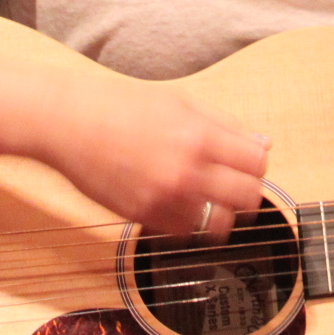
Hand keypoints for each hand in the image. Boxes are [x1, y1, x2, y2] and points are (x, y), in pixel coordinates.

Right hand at [39, 73, 269, 242]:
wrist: (70, 122)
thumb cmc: (122, 104)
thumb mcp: (181, 101)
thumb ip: (225, 124)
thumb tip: (263, 144)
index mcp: (201, 136)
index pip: (257, 164)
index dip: (257, 164)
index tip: (247, 163)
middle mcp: (187, 171)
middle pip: (247, 198)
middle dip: (247, 192)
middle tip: (234, 186)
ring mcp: (165, 198)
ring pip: (219, 224)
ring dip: (220, 213)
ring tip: (208, 199)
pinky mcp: (143, 217)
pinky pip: (184, 232)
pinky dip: (188, 222)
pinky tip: (178, 203)